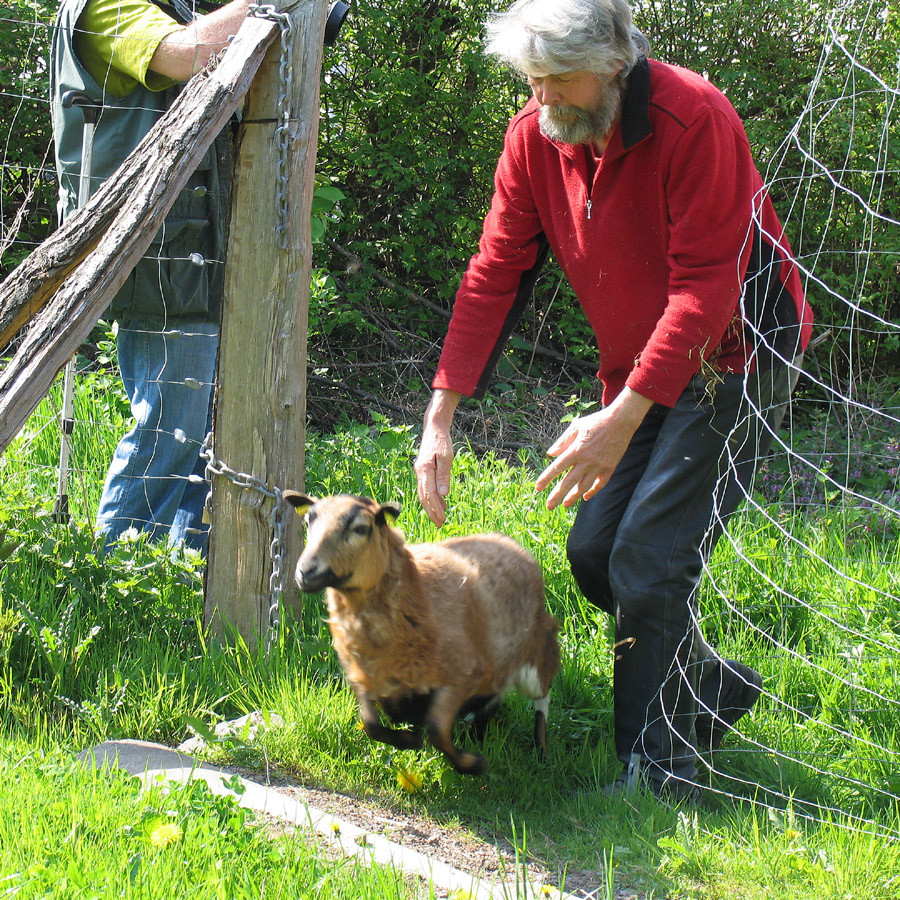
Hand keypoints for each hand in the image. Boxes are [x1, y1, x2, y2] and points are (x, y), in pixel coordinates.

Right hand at [414, 390, 460, 525]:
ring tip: (440, 518)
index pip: (429, 494)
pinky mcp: (423, 470)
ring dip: (432, 506)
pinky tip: (442, 503)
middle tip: (439, 524)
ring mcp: (420, 471)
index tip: (442, 519)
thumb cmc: (442, 440)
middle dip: (431, 512)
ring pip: (423, 493)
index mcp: (425, 469)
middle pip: (424, 497)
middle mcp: (420, 472)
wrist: (433, 427)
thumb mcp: (447, 457)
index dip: (435, 508)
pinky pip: (426, 487)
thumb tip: (444, 494)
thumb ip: (444, 475)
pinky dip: (432, 497)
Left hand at [535, 388, 652, 509]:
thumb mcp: (576, 427)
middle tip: (549, 506)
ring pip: (584, 486)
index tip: (538, 488)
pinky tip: (585, 497)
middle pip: (568, 481)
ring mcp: (599, 466)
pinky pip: (600, 484)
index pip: (557, 467)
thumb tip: (550, 453)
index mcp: (576, 450)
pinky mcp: (610, 468)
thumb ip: (562, 441)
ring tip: (565, 504)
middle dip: (557, 495)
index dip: (546, 479)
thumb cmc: (596, 422)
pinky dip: (593, 491)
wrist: (621, 421)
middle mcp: (586, 460)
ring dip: (574, 497)